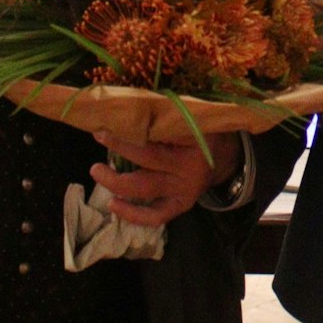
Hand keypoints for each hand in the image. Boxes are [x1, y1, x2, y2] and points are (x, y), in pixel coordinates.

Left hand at [90, 129, 239, 226]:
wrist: (226, 158)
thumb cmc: (203, 133)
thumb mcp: (195, 118)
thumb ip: (170, 115)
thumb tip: (131, 106)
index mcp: (196, 141)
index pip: (161, 132)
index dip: (134, 127)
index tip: (111, 120)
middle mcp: (190, 168)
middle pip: (149, 159)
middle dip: (120, 147)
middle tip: (99, 136)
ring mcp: (186, 190)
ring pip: (145, 189)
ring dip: (116, 181)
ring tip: (96, 170)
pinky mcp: (181, 206)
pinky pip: (155, 216)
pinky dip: (132, 214)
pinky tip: (113, 205)